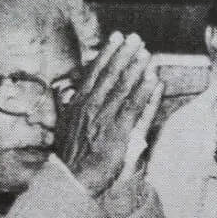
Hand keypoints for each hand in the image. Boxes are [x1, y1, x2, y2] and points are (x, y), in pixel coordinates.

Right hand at [57, 31, 162, 195]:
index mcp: (78, 103)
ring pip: (122, 87)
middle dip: (124, 54)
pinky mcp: (118, 132)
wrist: (72, 179)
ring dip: (136, 68)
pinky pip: (133, 107)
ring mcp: (104, 118)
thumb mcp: (63, 128)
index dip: (107, 53)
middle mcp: (90, 106)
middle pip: (110, 74)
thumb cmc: (69, 157)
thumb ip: (67, 109)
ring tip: (146, 53)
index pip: (94, 72)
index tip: (116, 38)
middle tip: (136, 38)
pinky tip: (153, 80)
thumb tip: (67, 94)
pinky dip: (144, 91)